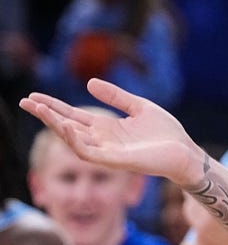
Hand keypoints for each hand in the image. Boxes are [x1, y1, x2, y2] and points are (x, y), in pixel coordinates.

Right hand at [19, 79, 206, 186]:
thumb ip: (116, 96)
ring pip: (73, 139)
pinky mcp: (116, 161)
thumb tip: (89, 83)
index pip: (73, 116)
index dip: (54, 107)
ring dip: (56, 125)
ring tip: (40, 109)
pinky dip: (76, 140)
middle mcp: (102, 140)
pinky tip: (67, 126)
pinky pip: (89, 152)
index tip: (33, 96)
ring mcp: (107, 151)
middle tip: (25, 102)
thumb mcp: (139, 107)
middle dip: (46, 115)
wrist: (185, 152)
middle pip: (67, 126)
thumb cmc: (166, 133)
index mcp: (107, 128)